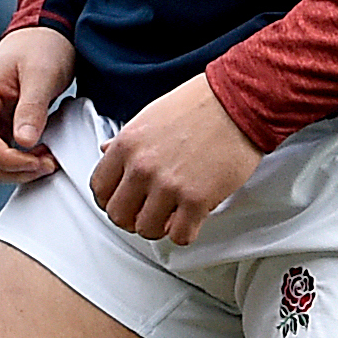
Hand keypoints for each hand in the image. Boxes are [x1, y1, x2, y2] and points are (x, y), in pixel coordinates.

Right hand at [0, 26, 76, 181]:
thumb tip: (24, 142)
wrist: (43, 35)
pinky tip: (38, 154)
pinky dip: (16, 162)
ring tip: (45, 160)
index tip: (39, 163)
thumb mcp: (42, 75)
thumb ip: (32, 108)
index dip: (9, 161)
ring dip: (15, 170)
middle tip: (47, 164)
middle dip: (13, 169)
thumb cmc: (41, 47)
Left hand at [89, 74, 263, 245]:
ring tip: (170, 215)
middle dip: (131, 217)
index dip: (110, 199)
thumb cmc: (199, 105)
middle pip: (118, 214)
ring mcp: (168, 185)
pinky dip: (184, 232)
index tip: (122, 200)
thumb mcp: (149, 116)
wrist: (238, 102)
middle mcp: (142, 167)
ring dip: (158, 227)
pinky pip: (179, 235)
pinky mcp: (197, 200)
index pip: (99, 187)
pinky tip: (190, 218)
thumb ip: (126, 141)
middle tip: (145, 212)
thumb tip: (106, 151)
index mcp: (127, 144)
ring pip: (145, 230)